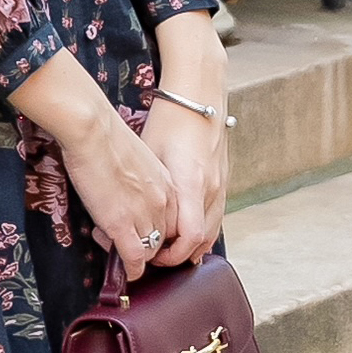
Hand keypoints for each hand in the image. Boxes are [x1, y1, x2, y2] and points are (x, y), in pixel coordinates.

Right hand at [58, 105, 178, 278]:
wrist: (93, 132)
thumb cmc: (106, 138)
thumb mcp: (137, 161)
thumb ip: (140, 181)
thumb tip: (127, 193)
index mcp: (168, 184)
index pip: (174, 221)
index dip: (158, 231)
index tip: (145, 233)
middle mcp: (163, 202)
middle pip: (165, 238)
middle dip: (148, 246)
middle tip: (127, 243)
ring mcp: (144, 215)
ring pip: (151, 250)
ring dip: (136, 256)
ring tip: (118, 251)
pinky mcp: (122, 224)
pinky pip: (134, 258)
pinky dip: (132, 269)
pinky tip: (126, 272)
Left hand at [137, 92, 226, 267]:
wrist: (198, 96)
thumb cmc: (170, 121)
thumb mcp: (151, 154)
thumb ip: (148, 190)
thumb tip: (129, 215)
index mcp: (191, 183)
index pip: (189, 236)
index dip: (171, 254)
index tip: (151, 256)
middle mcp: (210, 189)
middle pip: (201, 240)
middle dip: (178, 255)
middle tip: (155, 256)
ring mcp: (220, 185)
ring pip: (211, 231)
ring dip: (191, 246)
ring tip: (169, 250)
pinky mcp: (222, 180)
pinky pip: (215, 217)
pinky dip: (202, 231)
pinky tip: (186, 233)